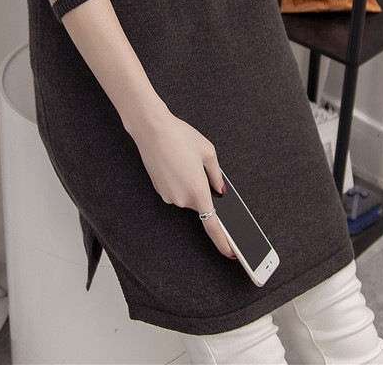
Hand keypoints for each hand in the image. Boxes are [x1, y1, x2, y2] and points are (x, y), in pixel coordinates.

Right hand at [129, 109, 235, 258]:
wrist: (151, 130)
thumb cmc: (180, 137)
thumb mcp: (208, 152)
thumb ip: (217, 175)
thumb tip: (220, 189)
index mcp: (198, 192)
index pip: (212, 225)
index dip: (223, 241)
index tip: (231, 252)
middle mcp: (182, 199)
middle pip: (200, 204)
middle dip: (203, 189)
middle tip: (198, 165)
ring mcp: (168, 196)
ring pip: (187, 197)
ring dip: (190, 184)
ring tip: (184, 159)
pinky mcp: (159, 190)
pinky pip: (176, 191)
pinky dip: (179, 181)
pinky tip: (176, 163)